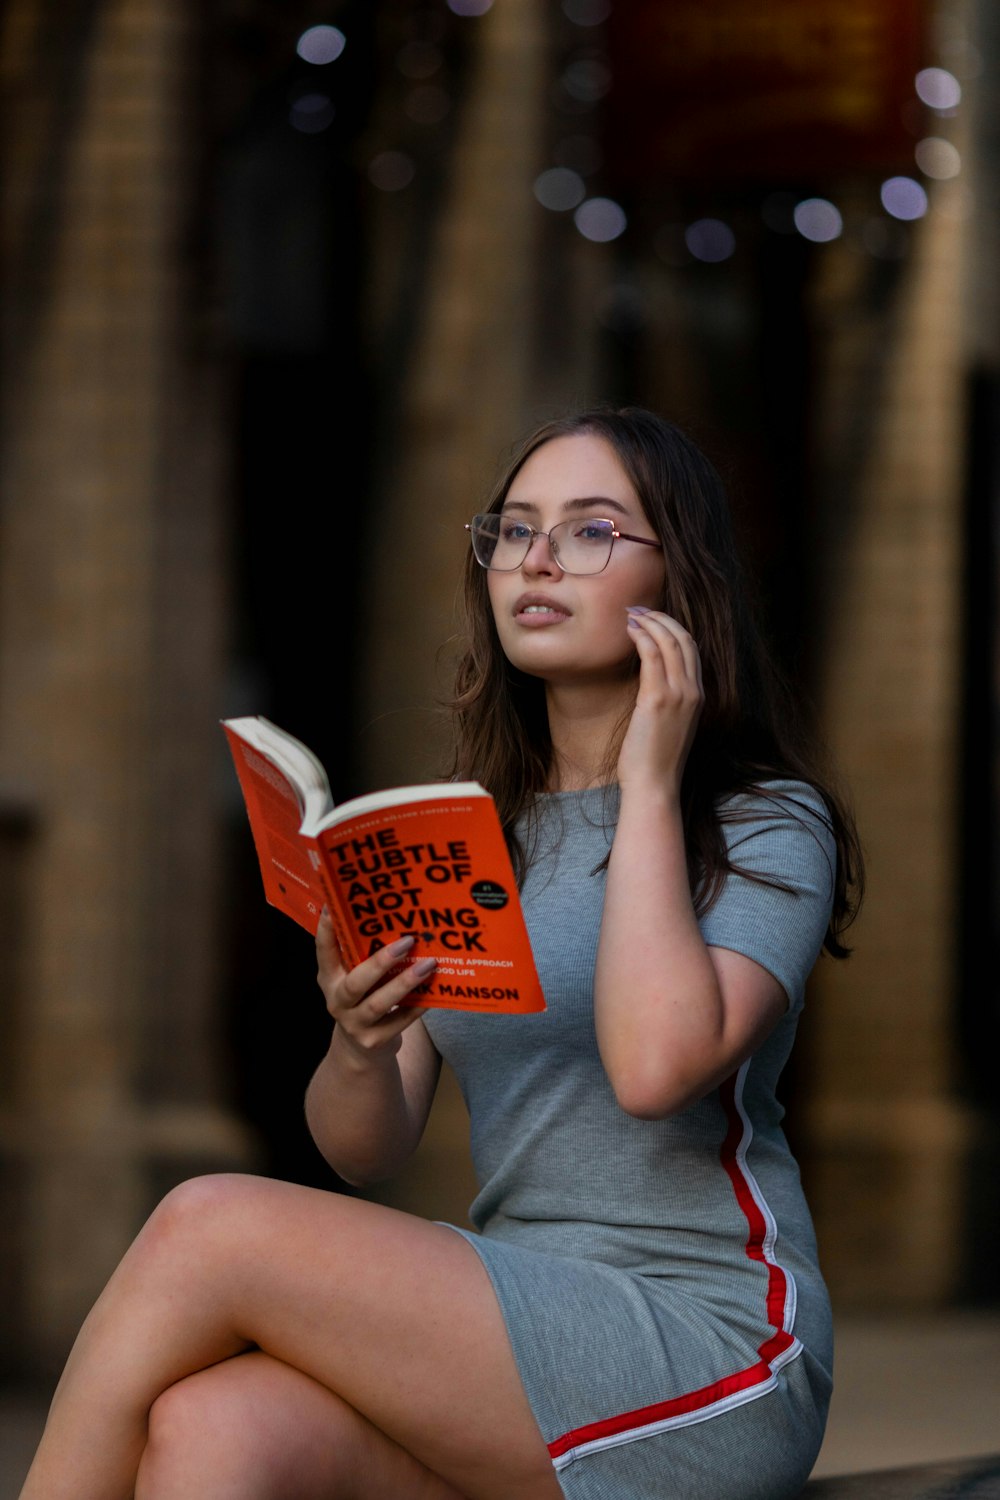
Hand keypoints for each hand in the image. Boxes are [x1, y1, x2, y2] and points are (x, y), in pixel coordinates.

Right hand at [316, 912, 436, 1063]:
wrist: (359, 1048)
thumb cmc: (362, 998)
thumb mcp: (353, 977)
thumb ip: (362, 955)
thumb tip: (391, 917)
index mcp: (329, 978)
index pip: (324, 951)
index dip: (326, 930)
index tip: (332, 906)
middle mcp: (337, 1001)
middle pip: (355, 983)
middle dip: (380, 962)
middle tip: (407, 942)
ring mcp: (354, 1023)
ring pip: (378, 1004)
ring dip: (405, 983)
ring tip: (428, 965)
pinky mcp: (374, 1040)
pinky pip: (399, 1021)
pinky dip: (417, 1006)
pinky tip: (434, 991)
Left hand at [618, 607, 703, 795]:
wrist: (654, 784)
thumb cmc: (655, 758)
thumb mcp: (669, 724)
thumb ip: (667, 700)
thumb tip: (649, 679)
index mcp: (699, 696)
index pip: (691, 649)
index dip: (672, 627)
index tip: (652, 618)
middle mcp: (694, 691)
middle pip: (684, 638)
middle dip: (661, 618)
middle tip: (638, 609)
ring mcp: (679, 695)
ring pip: (669, 641)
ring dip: (649, 622)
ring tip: (631, 615)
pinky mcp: (658, 700)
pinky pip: (653, 656)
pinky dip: (642, 637)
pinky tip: (629, 631)